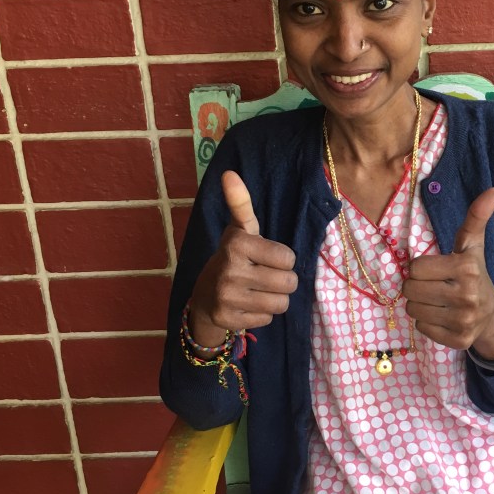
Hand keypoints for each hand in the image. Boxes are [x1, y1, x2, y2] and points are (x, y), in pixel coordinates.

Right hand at [188, 171, 297, 346]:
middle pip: (288, 282)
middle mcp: (230, 270)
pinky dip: (262, 314)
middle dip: (282, 281)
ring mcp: (227, 297)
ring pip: (281, 303)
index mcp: (236, 243)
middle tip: (264, 276)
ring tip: (258, 291)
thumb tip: (229, 173)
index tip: (265, 257)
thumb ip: (240, 203)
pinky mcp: (227, 319)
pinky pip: (267, 319)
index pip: (288, 258)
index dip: (282, 259)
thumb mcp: (239, 230)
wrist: (204, 295)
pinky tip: (247, 306)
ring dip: (275, 298)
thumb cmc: (233, 257)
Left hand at [402, 188, 493, 359]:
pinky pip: (421, 328)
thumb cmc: (475, 276)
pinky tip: (442, 317)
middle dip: (417, 287)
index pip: (416, 268)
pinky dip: (427, 323)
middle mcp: (466, 295)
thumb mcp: (473, 247)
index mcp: (466, 268)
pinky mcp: (458, 340)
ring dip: (420, 305)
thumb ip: (476, 217)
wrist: (492, 318)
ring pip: (413, 309)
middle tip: (434, 286)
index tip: (436, 270)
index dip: (422, 268)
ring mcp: (463, 320)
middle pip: (411, 289)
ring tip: (437, 301)